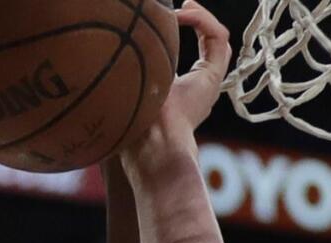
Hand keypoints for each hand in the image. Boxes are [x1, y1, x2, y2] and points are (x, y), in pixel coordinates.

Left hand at [126, 1, 231, 161]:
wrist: (150, 142)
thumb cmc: (134, 123)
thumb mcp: (132, 90)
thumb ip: (134, 74)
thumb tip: (112, 56)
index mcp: (186, 91)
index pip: (197, 54)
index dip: (190, 32)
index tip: (171, 18)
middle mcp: (202, 87)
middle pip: (211, 46)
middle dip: (201, 22)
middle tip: (184, 8)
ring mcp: (210, 82)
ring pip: (218, 40)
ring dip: (203, 19)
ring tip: (186, 8)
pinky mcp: (212, 78)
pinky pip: (218, 39)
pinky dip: (205, 22)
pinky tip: (187, 14)